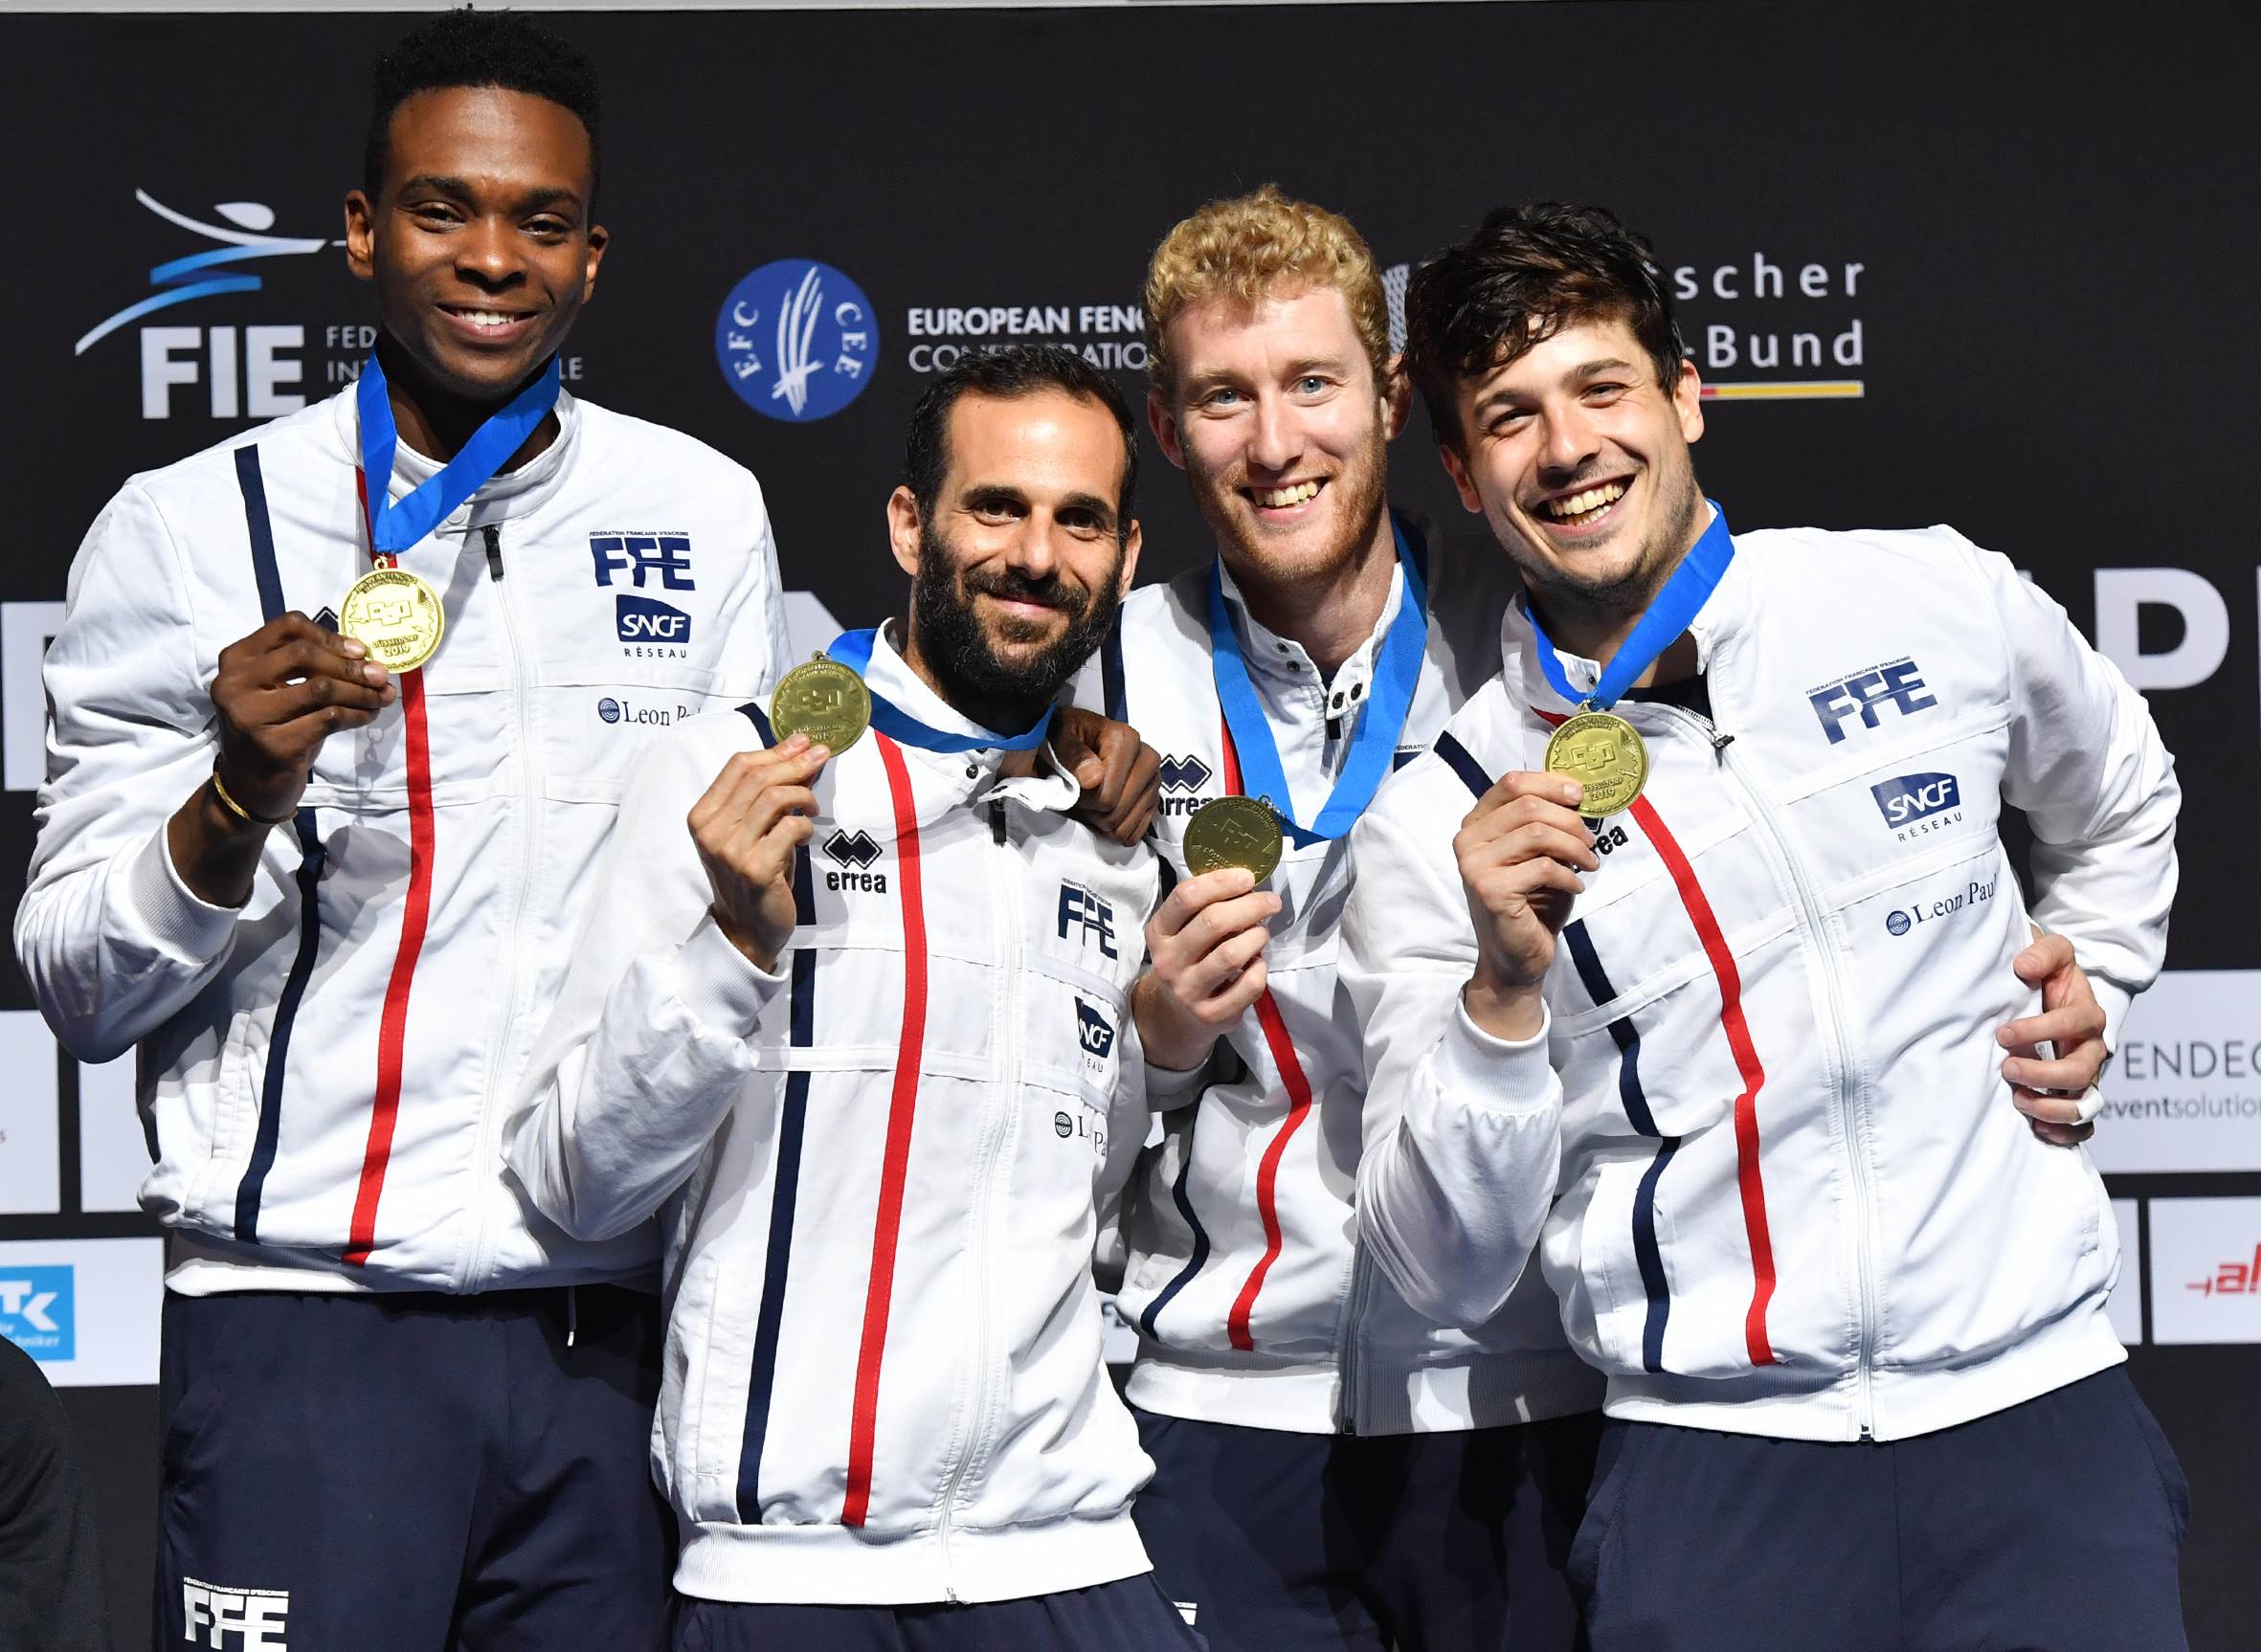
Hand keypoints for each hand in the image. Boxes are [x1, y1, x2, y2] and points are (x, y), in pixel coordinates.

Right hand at [167, 614, 397, 906]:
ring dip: (361, 691)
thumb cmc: (272, 730)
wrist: (247, 787)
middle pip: (305, 654)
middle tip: (381, 675)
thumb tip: (366, 657)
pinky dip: (357, 714)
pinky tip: (368, 716)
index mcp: (236, 660)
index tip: (360, 651)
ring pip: (322, 688)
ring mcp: (250, 716)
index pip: (288, 626)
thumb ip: (309, 668)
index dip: (330, 636)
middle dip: (351, 665)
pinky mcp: (274, 745)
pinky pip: (329, 719)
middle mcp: (235, 684)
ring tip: (382, 697)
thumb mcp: (279, 691)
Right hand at [689, 734, 828, 972]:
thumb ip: (764, 795)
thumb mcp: (750, 830)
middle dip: (796, 763)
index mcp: (703, 816)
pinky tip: (804, 837)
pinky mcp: (755, 869)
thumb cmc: (752, 874)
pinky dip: (806, 826)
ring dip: (803, 796)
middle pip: (759, 776)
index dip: (775, 750)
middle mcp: (711, 831)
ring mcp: (731, 851)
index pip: (738, 765)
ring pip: (775, 797)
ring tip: (811, 809)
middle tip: (821, 759)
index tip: (803, 743)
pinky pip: (790, 827)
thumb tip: (799, 750)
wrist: (746, 929)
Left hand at [1054, 704, 1159, 844]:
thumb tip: (1093, 778)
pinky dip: (1115, 831)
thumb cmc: (1065, 741)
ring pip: (1124, 828)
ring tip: (1090, 802)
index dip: (1082, 799)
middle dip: (1092, 813)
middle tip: (1079, 797)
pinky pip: (1135, 833)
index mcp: (1127, 740)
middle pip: (1116, 814)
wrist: (1073, 746)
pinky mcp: (1154, 798)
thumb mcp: (1058, 738)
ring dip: (1101, 823)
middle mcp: (1148, 759)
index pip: (1106, 797)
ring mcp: (1154, 781)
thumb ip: (1071, 754)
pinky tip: (1103, 813)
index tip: (1072, 785)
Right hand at [1132, 867, 1279, 1071]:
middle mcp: (1168, 961)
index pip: (1186, 897)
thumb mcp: (1182, 932)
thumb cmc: (1189, 960)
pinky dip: (1260, 969)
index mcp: (1159, 932)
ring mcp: (1188, 990)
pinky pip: (1248, 985)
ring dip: (1256, 936)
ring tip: (1262, 933)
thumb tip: (1246, 883)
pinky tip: (1256, 964)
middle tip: (1271, 902)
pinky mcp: (1210, 1014)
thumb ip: (1205, 907)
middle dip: (1250, 906)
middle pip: (1213, 922)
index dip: (1221, 882)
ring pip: (1231, 954)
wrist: (1178, 1016)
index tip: (1247, 878)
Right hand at [1456, 772, 1595, 1040]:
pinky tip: (1576, 885)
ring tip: (1589, 862)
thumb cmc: (1531, 902)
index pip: (1511, 782)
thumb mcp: (1539, 853)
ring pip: (1537, 833)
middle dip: (1570, 820)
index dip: (1551, 783)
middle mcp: (1467, 839)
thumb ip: (1546, 821)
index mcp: (1476, 823)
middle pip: (1528, 805)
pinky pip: (1542, 867)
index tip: (1580, 796)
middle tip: (1591, 841)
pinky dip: (1569, 875)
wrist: (1516, 956)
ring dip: (1574, 846)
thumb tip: (1576, 790)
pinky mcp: (1489, 890)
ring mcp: (1474, 865)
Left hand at [1998, 929, 2107, 1146]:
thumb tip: (2024, 966)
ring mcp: (2086, 1076)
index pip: (2074, 1023)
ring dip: (2051, 1108)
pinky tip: (2037, 1129)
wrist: (2057, 994)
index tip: (2004, 1033)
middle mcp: (2091, 1048)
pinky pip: (2084, 1126)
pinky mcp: (2077, 1096)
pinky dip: (2065, 1133)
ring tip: (2018, 1100)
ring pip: (2085, 1104)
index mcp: (2087, 1014)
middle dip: (2043, 1074)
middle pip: (2081, 1071)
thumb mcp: (2051, 953)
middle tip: (2008, 1068)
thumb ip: (2043, 953)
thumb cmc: (2050, 975)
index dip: (2040, 1030)